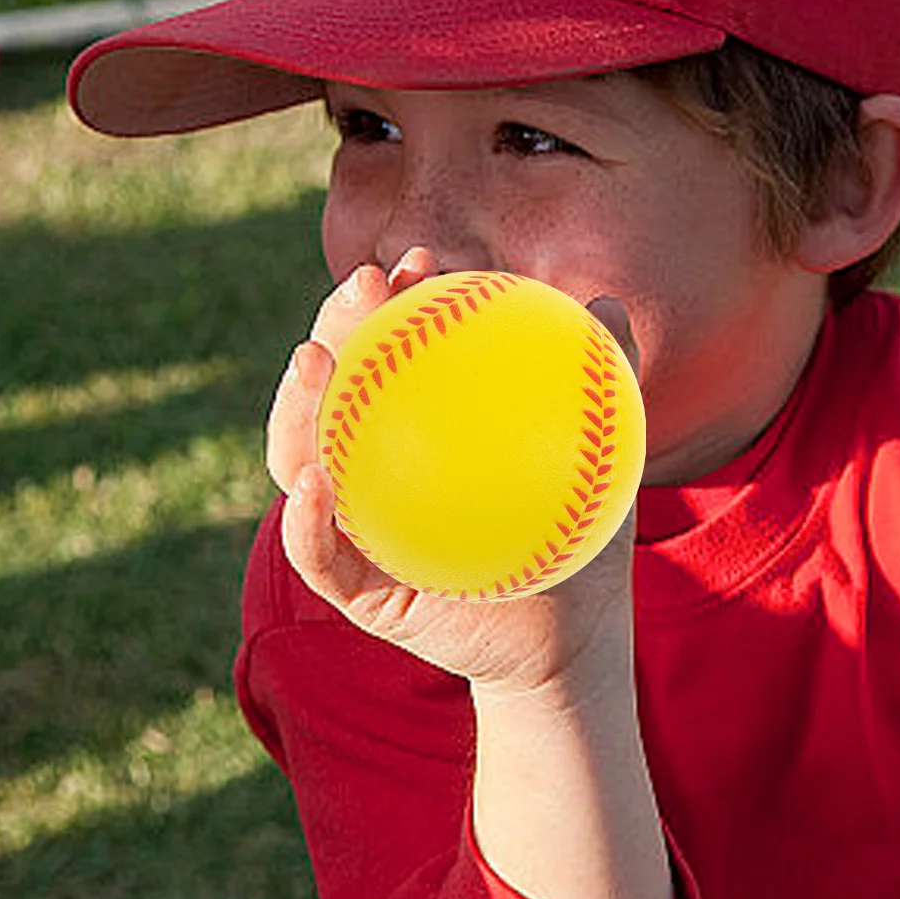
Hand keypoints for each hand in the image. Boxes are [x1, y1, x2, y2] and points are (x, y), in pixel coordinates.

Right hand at [266, 247, 639, 697]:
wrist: (571, 637)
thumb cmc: (574, 536)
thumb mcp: (596, 455)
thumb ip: (601, 385)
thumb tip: (606, 305)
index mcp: (407, 427)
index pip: (382, 351)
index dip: (387, 300)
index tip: (418, 261)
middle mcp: (366, 467)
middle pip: (327, 388)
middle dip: (334, 324)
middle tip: (366, 284)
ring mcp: (351, 524)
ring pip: (296, 458)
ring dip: (293, 406)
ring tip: (314, 359)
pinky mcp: (353, 589)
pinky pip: (316, 553)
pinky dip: (304, 519)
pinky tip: (317, 484)